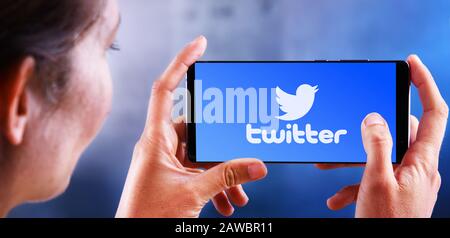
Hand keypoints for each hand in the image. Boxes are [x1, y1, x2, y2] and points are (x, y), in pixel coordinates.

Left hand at [116, 36, 266, 217]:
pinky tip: (228, 203)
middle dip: (223, 146)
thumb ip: (227, 176)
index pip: (165, 90)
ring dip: (222, 172)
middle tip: (243, 149)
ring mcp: (165, 163)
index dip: (180, 63)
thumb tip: (257, 165)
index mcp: (155, 140)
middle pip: (197, 129)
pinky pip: (198, 172)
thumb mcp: (193, 193)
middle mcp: (159, 147)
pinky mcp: (171, 178)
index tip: (199, 45)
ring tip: (239, 194)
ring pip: (201, 155)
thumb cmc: (149, 217)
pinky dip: (215, 184)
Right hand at [316, 55, 447, 216]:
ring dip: (352, 160)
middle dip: (367, 129)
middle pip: (399, 132)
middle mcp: (418, 168)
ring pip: (380, 156)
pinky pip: (374, 179)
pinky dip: (353, 183)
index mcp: (421, 161)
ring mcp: (407, 181)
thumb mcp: (376, 181)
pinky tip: (336, 197)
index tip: (411, 64)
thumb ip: (376, 144)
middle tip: (348, 124)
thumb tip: (374, 117)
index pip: (434, 113)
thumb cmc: (387, 223)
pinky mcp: (395, 193)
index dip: (424, 85)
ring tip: (327, 166)